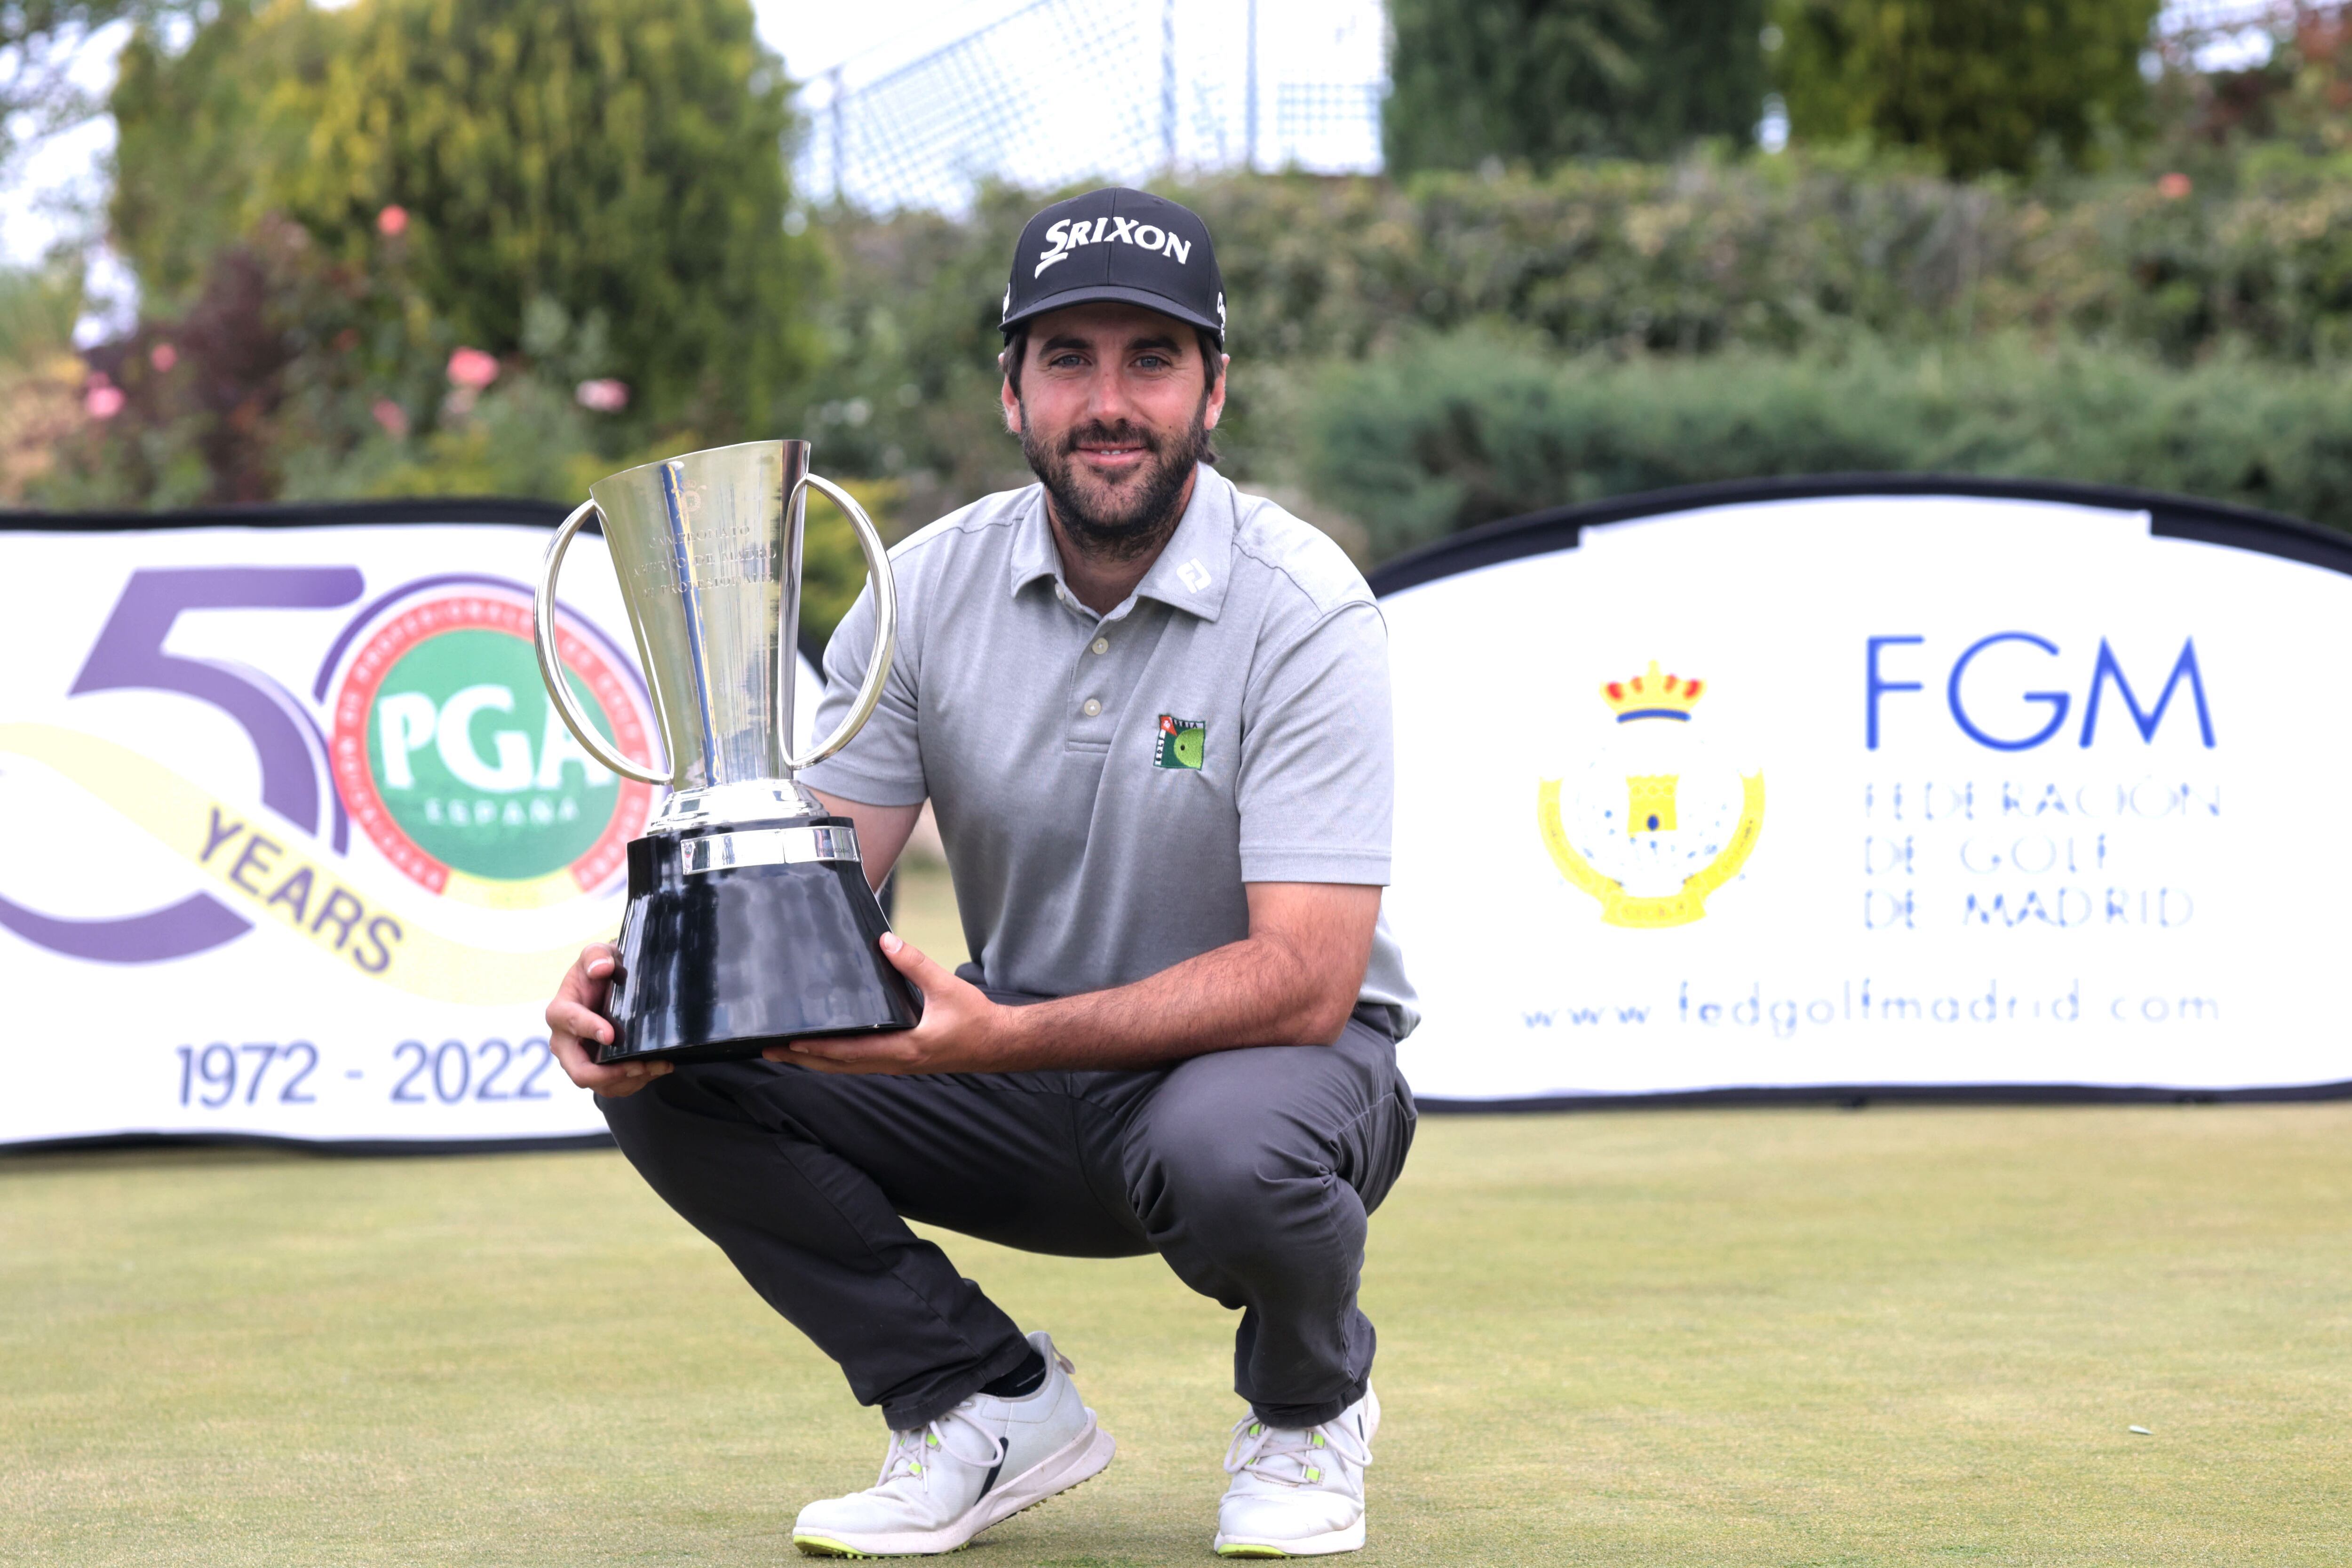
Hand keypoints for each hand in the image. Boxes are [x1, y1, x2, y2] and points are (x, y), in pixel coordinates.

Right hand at [544, 943, 673, 1097]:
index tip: (611, 1035)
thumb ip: (596, 955)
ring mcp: (579, 1060)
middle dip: (610, 1074)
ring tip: (658, 1066)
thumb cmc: (599, 970)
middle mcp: (564, 1042)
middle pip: (579, 1071)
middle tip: (639, 1065)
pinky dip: (636, 1082)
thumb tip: (601, 967)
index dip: (589, 1030)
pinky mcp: (596, 1070)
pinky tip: (658, 1068)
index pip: (570, 1023)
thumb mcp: (596, 954)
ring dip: (630, 1080)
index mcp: (560, 1012)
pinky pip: (613, 1087)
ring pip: (600, 1085)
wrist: (605, 987)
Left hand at [762, 933, 1007, 1074]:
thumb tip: (885, 940)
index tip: (789, 1041)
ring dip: (815, 1061)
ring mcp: (896, 1066)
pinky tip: (822, 1050)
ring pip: (846, 1068)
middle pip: (838, 1066)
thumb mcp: (946, 987)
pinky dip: (835, 1059)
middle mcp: (894, 1063)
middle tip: (769, 1050)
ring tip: (785, 1051)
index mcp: (904, 1049)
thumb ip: (915, 963)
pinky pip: (858, 1064)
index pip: (850, 1052)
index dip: (817, 1048)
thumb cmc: (975, 1018)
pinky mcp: (899, 1062)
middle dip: (803, 1058)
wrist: (997, 1044)